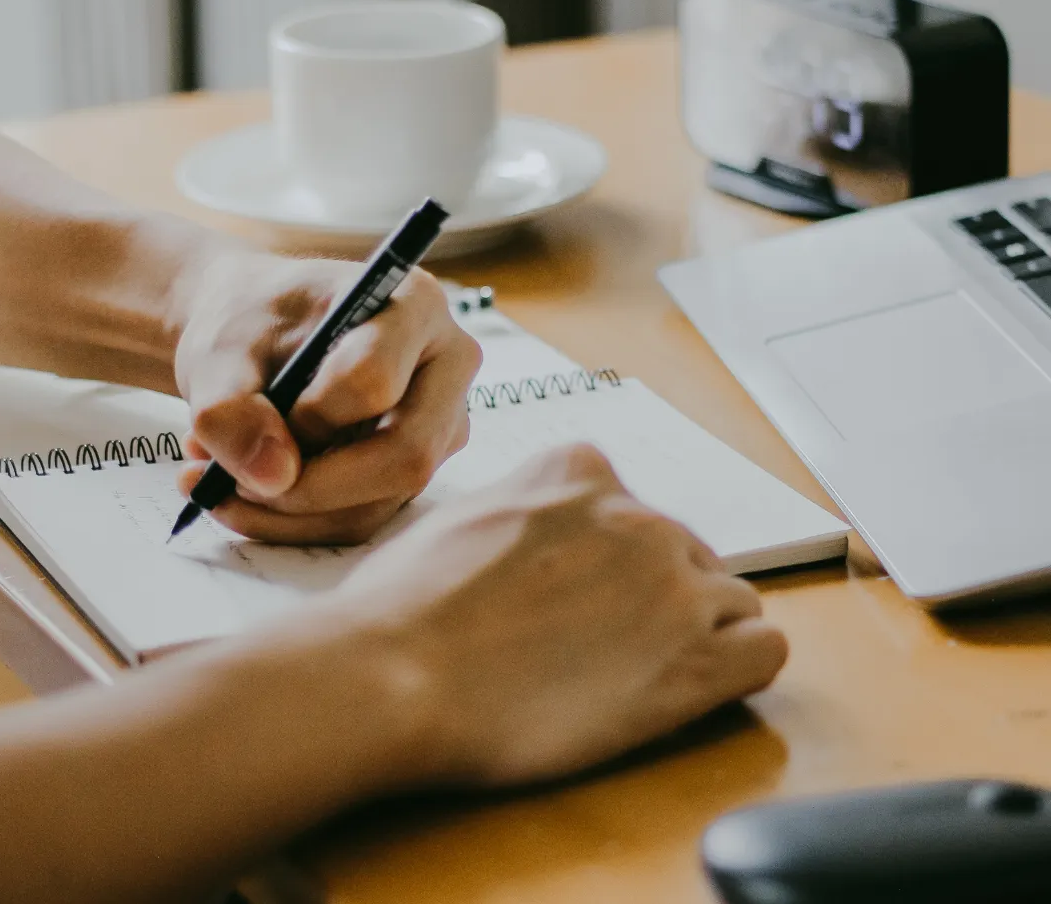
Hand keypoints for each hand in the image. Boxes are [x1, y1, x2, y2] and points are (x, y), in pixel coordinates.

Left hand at [173, 252, 480, 543]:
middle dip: (310, 487)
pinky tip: (243, 493)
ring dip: (288, 514)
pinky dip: (294, 523)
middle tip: (229, 483)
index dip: (310, 416)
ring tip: (214, 484)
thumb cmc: (247, 325)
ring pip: (380, 503)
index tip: (257, 410)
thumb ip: (229, 406)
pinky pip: (363, 519)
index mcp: (413, 306)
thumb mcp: (218, 351)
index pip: (375, 382)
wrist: (252, 335)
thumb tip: (273, 479)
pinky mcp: (416, 470)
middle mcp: (447, 367)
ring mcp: (441, 425)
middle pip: (405, 455)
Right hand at [331, 444, 788, 786]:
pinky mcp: (696, 662)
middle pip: (684, 554)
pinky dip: (739, 666)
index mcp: (579, 472)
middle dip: (654, 597)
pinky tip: (691, 688)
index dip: (611, 557)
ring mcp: (673, 588)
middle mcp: (637, 518)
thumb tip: (524, 531)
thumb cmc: (402, 606)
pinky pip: (765, 649)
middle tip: (602, 646)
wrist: (395, 674)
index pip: (630, 506)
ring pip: (732, 600)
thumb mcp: (457, 518)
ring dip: (697, 632)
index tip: (583, 592)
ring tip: (639, 675)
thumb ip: (516, 509)